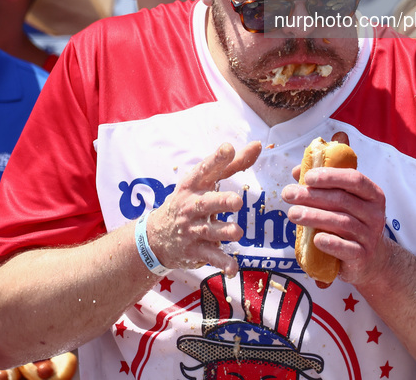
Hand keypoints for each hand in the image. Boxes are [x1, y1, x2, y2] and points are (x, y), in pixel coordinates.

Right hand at [147, 141, 261, 276]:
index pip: (205, 168)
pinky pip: (211, 257)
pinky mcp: (195, 250)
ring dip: (224, 232)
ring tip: (237, 232)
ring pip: (210, 231)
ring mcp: (192, 229)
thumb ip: (233, 164)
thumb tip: (258, 145)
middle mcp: (191, 205)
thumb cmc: (190, 200)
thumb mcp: (205, 180)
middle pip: (207, 202)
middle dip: (221, 201)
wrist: (157, 236)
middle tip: (237, 201)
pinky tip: (233, 268)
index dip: (216, 159)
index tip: (228, 149)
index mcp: (194, 184)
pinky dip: (222, 263)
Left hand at [282, 165, 387, 288]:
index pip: (354, 179)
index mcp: (372, 194)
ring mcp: (370, 236)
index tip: (308, 177)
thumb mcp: (343, 200)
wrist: (369, 259)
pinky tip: (316, 239)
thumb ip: (323, 184)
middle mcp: (375, 214)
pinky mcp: (362, 256)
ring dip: (314, 216)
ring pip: (342, 223)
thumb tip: (298, 172)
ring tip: (292, 213)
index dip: (331, 176)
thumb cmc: (351, 221)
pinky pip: (347, 249)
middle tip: (289, 194)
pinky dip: (331, 243)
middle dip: (312, 196)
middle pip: (343, 200)